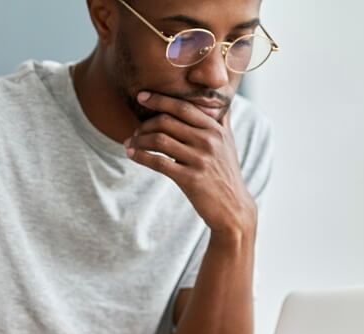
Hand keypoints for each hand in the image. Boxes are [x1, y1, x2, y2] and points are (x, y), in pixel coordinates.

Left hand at [125, 91, 255, 239]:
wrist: (233, 208)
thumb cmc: (226, 173)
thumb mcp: (229, 144)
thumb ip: (222, 121)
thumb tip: (221, 99)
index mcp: (215, 129)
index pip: (183, 107)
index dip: (159, 99)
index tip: (141, 96)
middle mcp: (208, 141)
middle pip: (167, 121)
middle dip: (145, 124)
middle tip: (135, 131)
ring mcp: (199, 160)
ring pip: (159, 140)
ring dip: (139, 140)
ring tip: (130, 143)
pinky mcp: (190, 179)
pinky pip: (158, 162)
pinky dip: (141, 156)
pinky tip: (131, 155)